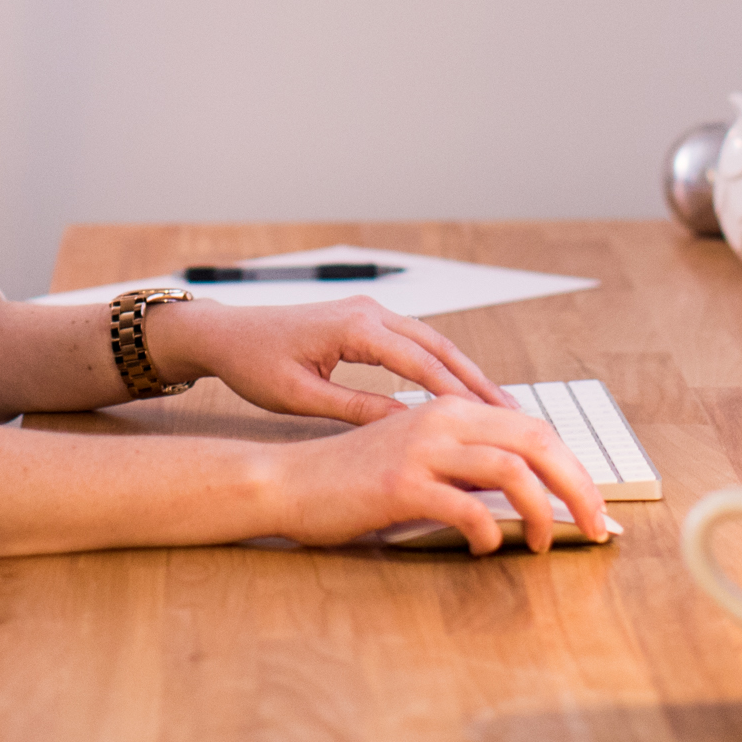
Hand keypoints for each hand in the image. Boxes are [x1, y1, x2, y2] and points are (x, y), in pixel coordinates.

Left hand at [148, 295, 513, 423]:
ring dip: (466, 374)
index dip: (458, 394)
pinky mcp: (367, 322)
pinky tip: (461, 394)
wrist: (227, 334)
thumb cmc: (254, 364)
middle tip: (514, 417)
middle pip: (438, 347)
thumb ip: (355, 410)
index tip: (491, 422)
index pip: (420, 362)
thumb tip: (406, 428)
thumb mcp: (301, 396)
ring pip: (432, 343)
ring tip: (500, 408)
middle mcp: (370, 313)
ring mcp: (371, 313)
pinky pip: (416, 344)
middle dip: (477, 382)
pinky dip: (443, 367)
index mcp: (354, 328)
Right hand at [258, 397, 614, 554]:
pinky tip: (483, 550)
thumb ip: (466, 465)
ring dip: (542, 513)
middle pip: (537, 442)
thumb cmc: (353, 478)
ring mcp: (422, 449)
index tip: (593, 505)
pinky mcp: (402, 484)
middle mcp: (442, 419)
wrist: (288, 481)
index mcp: (451, 409)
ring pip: (512, 472)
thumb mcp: (419, 459)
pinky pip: (469, 509)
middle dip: (577, 487)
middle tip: (596, 526)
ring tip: (543, 543)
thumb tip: (525, 494)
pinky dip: (489, 534)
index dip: (573, 467)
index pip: (535, 429)